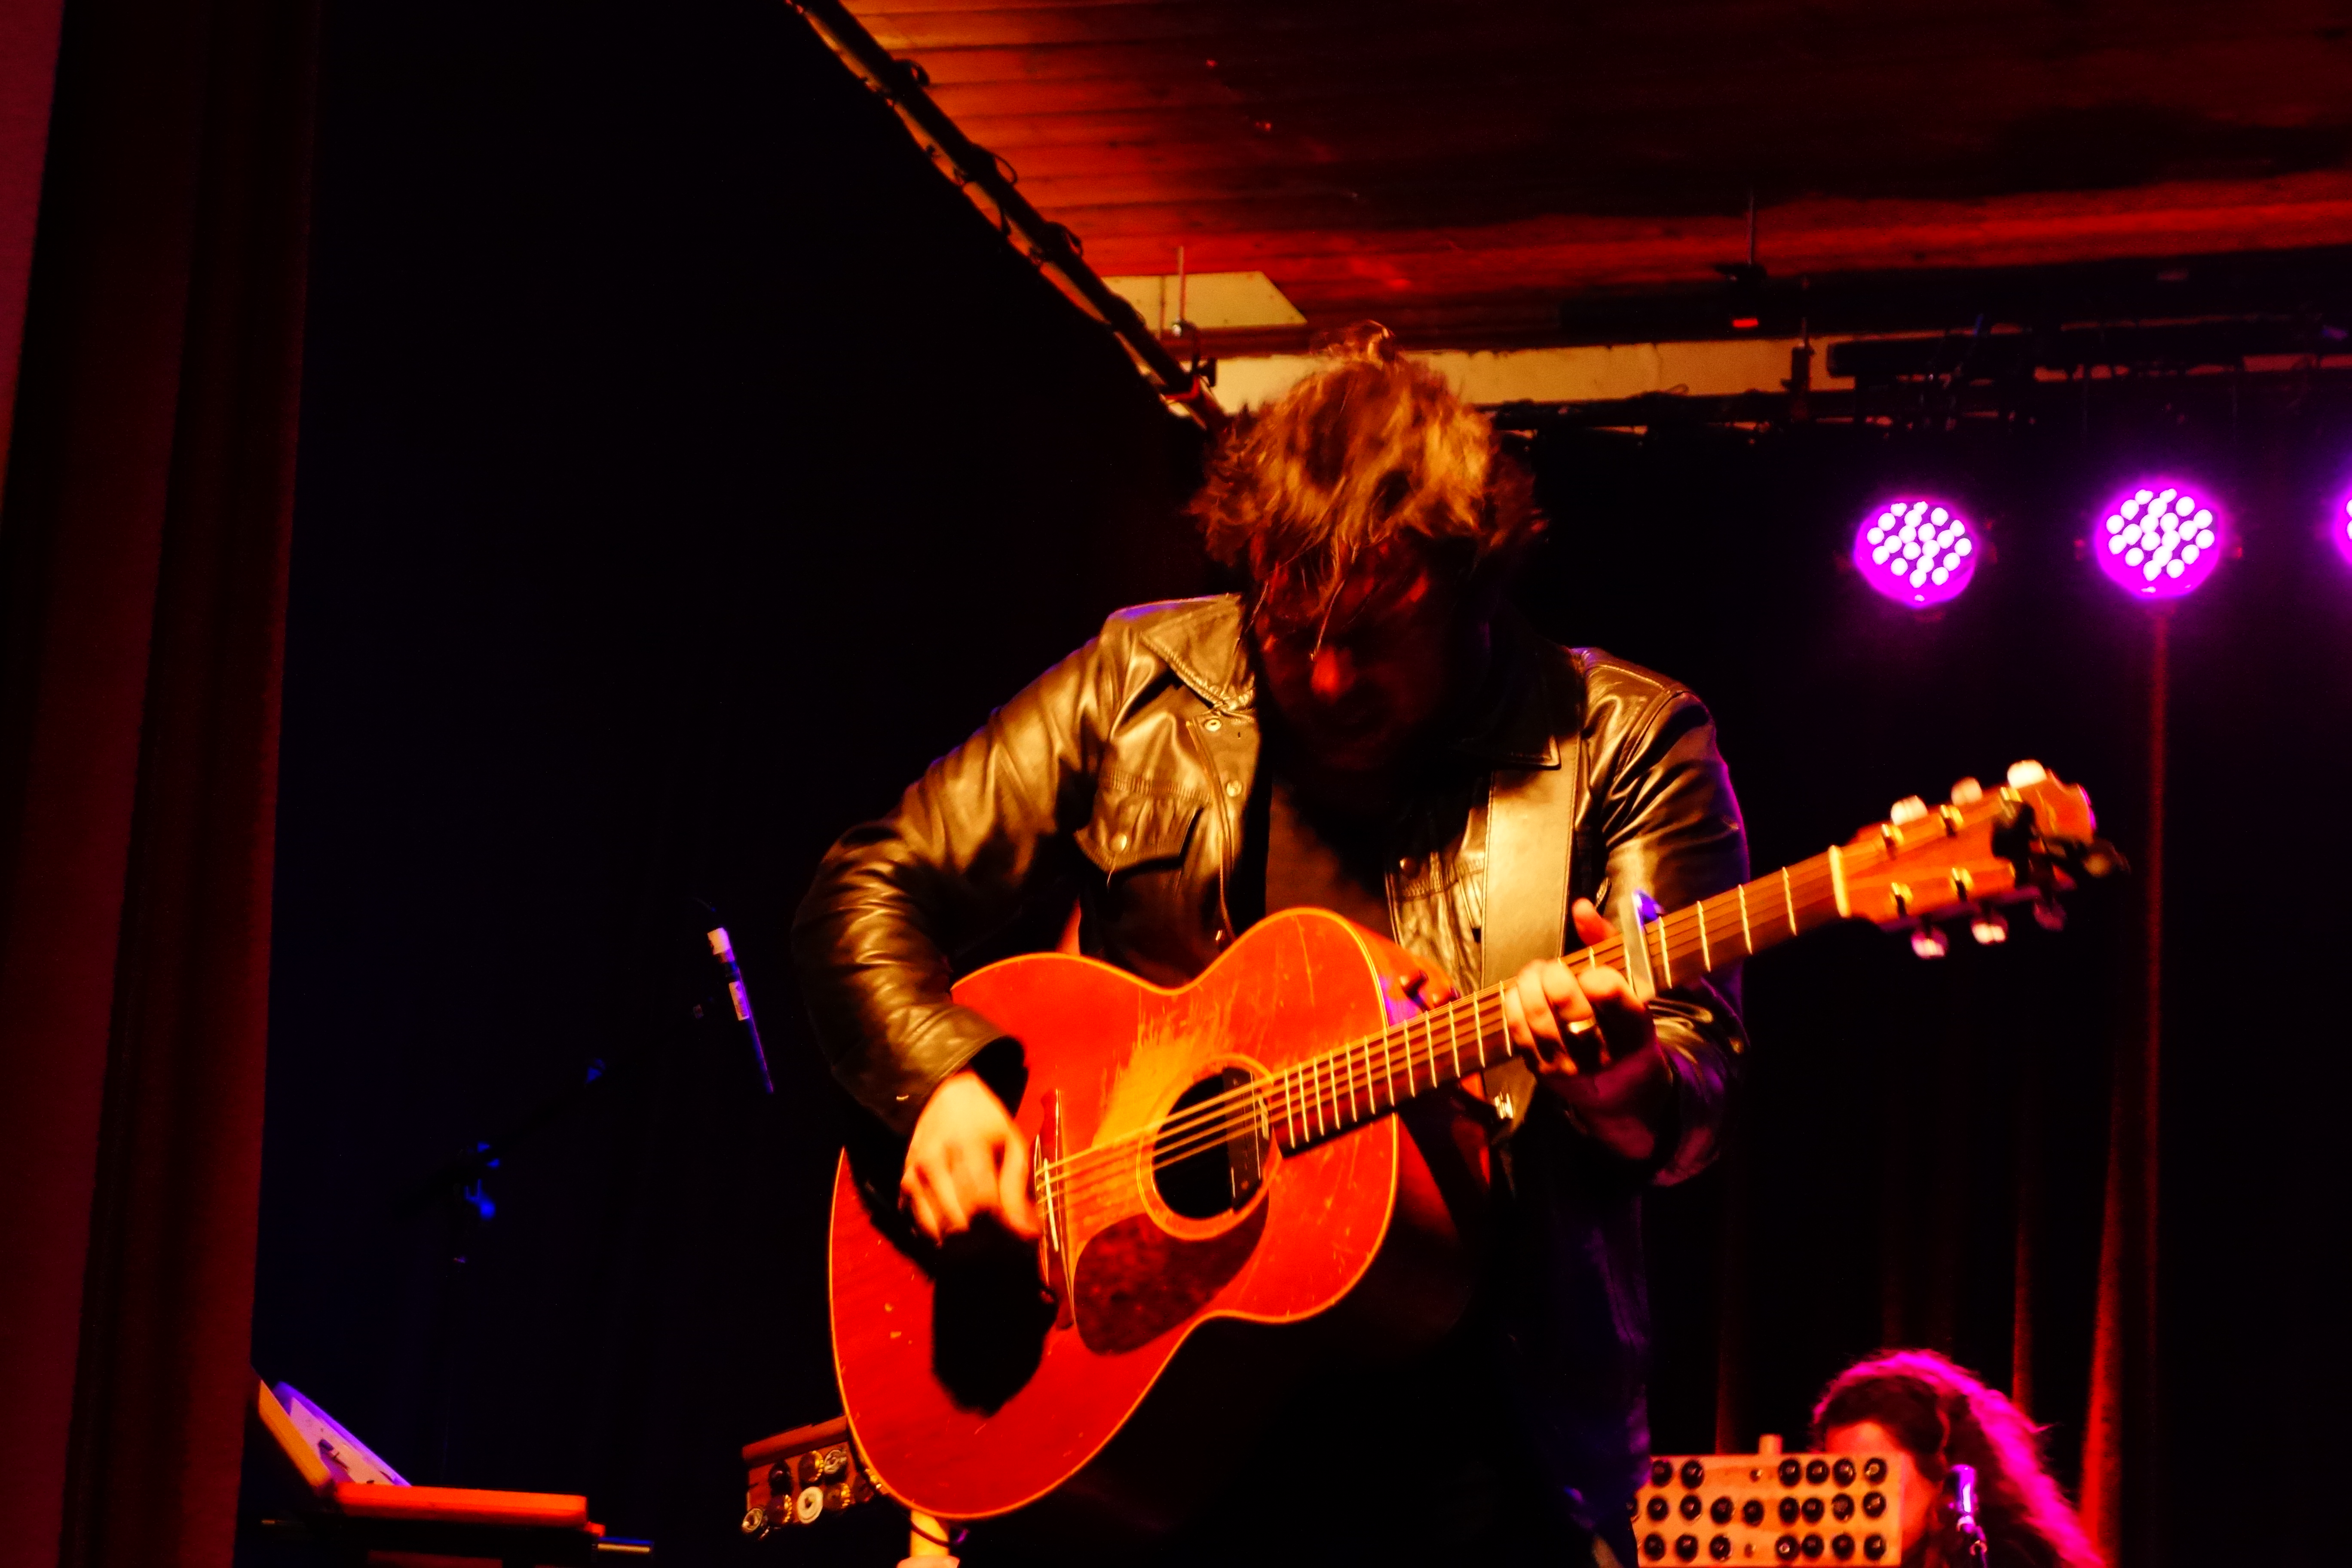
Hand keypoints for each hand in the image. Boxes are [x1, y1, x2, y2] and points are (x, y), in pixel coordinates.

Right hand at [900, 1068, 1039, 1244]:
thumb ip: (1017, 1189)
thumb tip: (1028, 1236)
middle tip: (1000, 1238)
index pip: (982, 1204)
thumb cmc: (986, 1122)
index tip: (1017, 1234)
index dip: (1002, 1228)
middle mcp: (932, 1163)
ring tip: (980, 1238)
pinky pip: (919, 1230)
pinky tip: (956, 1230)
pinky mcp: (902, 1188)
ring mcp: (912, 1177)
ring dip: (960, 1246)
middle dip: (983, 1241)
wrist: (946, 1097)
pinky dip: (939, 1239)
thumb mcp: (1012, 1144)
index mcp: (966, 1146)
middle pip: (958, 1223)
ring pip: (936, 1233)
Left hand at [1498, 897, 1673, 1160]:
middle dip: (1553, 974)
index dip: (1595, 977)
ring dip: (1529, 984)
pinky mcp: (1543, 1070)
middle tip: (1554, 967)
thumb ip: (1606, 941)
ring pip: (1538, 1015)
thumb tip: (1580, 907)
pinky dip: (1514, 1004)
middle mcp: (1603, 1051)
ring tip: (1535, 974)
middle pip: (1566, 1002)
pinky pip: (1519, 1031)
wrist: (1623, 1087)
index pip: (1609, 995)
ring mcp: (1570, 1064)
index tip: (1591, 974)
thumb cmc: (1622, 1021)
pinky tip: (1521, 991)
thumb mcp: (1631, 982)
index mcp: (1634, 1027)